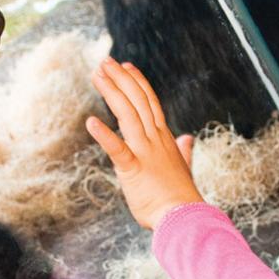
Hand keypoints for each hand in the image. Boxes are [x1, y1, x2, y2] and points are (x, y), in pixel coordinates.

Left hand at [86, 58, 204, 228]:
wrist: (185, 217)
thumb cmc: (180, 197)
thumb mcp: (182, 168)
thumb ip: (183, 151)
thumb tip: (188, 139)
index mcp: (164, 139)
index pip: (151, 103)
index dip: (138, 82)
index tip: (126, 66)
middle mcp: (155, 139)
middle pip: (138, 101)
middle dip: (120, 79)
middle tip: (105, 61)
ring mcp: (145, 152)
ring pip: (128, 114)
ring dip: (112, 92)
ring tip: (97, 75)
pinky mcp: (133, 169)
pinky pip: (118, 149)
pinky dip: (104, 135)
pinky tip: (90, 122)